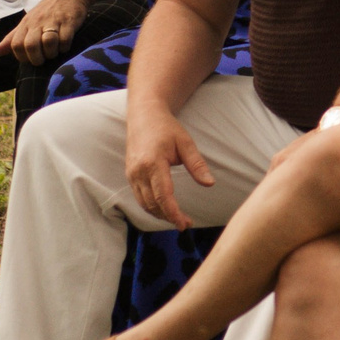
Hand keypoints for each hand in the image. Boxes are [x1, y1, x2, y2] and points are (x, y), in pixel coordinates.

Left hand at [0, 0, 85, 64]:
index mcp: (26, 24)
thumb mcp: (27, 22)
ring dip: (52, 53)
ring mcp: (53, 21)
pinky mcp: (68, 21)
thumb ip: (12, 38)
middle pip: (31, 45)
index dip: (22, 57)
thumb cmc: (46, 11)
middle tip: (44, 59)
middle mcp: (37, 22)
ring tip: (55, 51)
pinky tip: (65, 45)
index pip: (16, 45)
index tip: (30, 59)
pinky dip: (65, 47)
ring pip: (48, 43)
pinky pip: (65, 40)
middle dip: (37, 58)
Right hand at [124, 103, 212, 228]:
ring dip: (160, 214)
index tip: (184, 224)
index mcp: (153, 163)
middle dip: (169, 217)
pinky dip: (151, 206)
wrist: (144, 116)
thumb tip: (210, 184)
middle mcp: (138, 171)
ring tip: (177, 219)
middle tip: (186, 224)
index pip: (162, 196)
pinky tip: (164, 209)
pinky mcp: (130, 175)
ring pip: (144, 203)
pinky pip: (139, 197)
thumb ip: (197, 165)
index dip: (173, 213)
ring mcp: (131, 174)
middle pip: (152, 204)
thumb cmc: (166, 128)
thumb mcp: (185, 143)